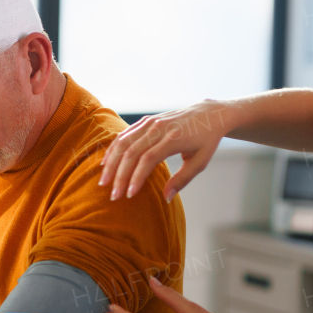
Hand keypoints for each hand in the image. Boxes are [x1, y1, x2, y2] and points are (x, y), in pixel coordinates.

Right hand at [98, 100, 230, 201]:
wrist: (209, 114)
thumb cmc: (206, 141)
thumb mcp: (200, 162)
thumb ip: (182, 180)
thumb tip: (166, 198)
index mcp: (173, 139)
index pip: (148, 160)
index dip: (136, 178)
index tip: (128, 195)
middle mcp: (159, 128)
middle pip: (132, 152)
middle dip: (119, 175)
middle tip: (113, 195)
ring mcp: (151, 122)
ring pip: (124, 142)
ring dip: (111, 162)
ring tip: (104, 181)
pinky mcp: (146, 120)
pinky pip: (125, 134)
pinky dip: (113, 148)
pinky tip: (106, 162)